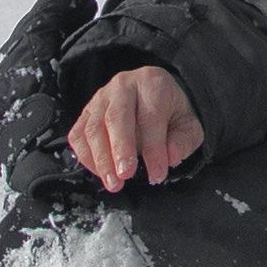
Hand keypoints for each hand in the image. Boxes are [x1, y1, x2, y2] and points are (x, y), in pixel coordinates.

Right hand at [64, 66, 208, 193]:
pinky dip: (86, 157)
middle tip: (125, 176)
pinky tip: (100, 172)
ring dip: (101, 159)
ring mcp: (99, 98)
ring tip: (113, 183)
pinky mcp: (85, 113)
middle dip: (120, 149)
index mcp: (152, 83)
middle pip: (116, 117)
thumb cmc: (170, 113)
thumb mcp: (188, 125)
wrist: (155, 97)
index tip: (157, 174)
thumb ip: (183, 141)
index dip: (153, 148)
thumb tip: (171, 157)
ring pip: (93, 127)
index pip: (150, 116)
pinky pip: (78, 135)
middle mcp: (122, 86)